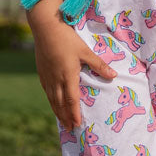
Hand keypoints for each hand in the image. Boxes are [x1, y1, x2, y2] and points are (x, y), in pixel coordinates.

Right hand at [30, 8, 115, 127]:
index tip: (78, 124)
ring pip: (52, 99)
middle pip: (60, 104)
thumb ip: (99, 65)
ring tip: (62, 122)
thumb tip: (113, 75)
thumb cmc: (67, 38)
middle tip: (70, 129)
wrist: (45, 27)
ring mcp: (47, 76)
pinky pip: (47, 91)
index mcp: (68, 75)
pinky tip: (53, 103)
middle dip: (66, 117)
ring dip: (58, 112)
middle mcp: (56, 79)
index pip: (72, 100)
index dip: (74, 113)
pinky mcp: (42, 72)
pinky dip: (51, 101)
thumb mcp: (85, 51)